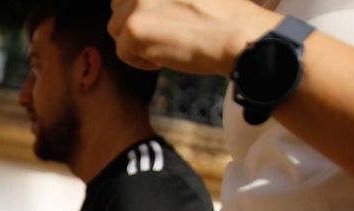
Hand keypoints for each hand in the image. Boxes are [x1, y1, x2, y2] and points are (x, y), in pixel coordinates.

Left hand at [109, 0, 279, 75]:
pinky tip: (161, 59)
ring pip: (116, 27)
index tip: (156, 20)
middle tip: (159, 33)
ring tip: (162, 45)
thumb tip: (141, 7)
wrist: (237, 33)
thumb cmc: (222, 13)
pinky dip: (139, 61)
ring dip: (135, 41)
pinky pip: (122, 51)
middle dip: (134, 22)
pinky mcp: (134, 27)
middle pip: (118, 5)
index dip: (139, 7)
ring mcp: (137, 2)